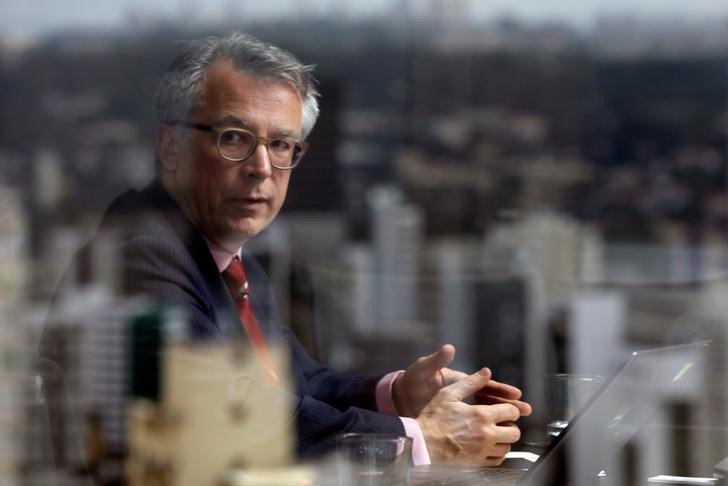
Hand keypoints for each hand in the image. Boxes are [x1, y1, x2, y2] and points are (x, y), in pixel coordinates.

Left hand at [392, 344, 531, 417]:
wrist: (399, 398)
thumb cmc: (411, 381)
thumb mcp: (423, 369)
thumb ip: (437, 361)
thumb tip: (449, 348)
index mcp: (460, 381)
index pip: (485, 385)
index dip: (500, 389)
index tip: (516, 393)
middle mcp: (463, 394)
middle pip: (490, 400)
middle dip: (508, 405)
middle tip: (526, 410)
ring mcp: (460, 408)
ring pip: (485, 413)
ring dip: (501, 418)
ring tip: (517, 425)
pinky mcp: (454, 420)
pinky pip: (474, 425)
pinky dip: (486, 429)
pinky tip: (496, 437)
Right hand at [416, 368, 521, 465]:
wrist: (423, 443)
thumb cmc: (433, 418)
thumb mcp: (449, 394)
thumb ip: (470, 382)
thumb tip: (486, 372)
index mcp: (482, 415)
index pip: (511, 412)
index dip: (511, 409)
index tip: (505, 410)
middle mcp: (487, 434)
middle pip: (514, 432)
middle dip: (510, 426)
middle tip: (502, 424)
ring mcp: (483, 450)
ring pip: (508, 448)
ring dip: (504, 441)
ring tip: (495, 436)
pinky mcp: (478, 462)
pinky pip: (498, 461)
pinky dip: (497, 454)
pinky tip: (489, 448)